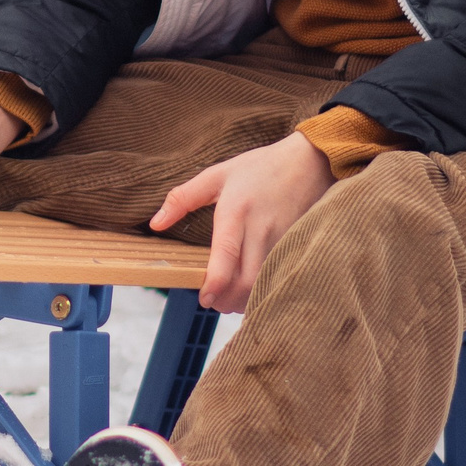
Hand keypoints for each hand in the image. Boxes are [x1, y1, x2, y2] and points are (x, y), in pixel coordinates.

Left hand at [150, 133, 334, 312]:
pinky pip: (279, 277)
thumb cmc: (260, 167)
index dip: (215, 284)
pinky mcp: (296, 246)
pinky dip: (264, 290)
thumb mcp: (217, 174)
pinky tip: (253, 290)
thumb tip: (155, 223)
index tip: (204, 298)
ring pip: (265, 284)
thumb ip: (183, 198)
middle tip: (214, 303)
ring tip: (230, 300)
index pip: (225, 256)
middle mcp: (260, 229)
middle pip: (247, 280)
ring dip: (246, 300)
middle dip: (228, 301)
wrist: (310, 161)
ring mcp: (282, 240)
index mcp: (236, 211)